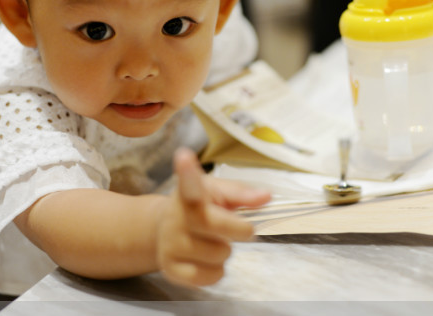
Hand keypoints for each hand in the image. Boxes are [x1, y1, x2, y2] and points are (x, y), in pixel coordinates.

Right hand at [156, 148, 270, 285]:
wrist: (166, 230)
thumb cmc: (201, 206)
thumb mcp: (219, 192)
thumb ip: (242, 193)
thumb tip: (267, 196)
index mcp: (188, 192)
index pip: (189, 184)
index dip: (188, 172)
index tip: (184, 156)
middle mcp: (175, 217)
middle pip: (215, 225)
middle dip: (238, 229)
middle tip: (239, 226)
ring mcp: (170, 244)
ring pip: (218, 255)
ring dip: (226, 250)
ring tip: (214, 241)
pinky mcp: (171, 269)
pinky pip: (210, 277)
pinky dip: (217, 271)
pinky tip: (207, 259)